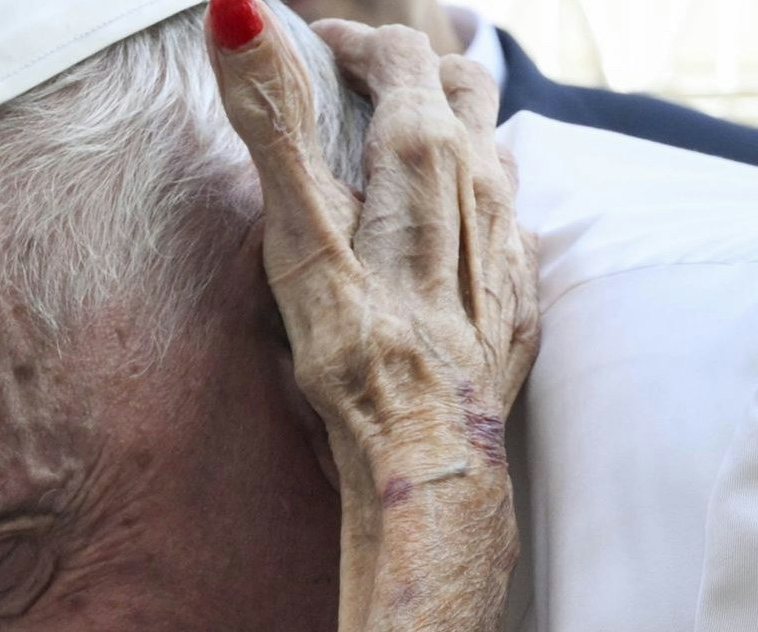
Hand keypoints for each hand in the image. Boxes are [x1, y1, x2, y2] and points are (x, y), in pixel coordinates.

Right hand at [212, 4, 540, 508]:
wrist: (427, 461)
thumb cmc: (357, 355)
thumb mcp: (298, 232)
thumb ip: (273, 119)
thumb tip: (237, 12)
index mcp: (425, 156)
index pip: (401, 55)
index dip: (354, 43)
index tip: (316, 51)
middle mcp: (482, 187)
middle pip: (464, 87)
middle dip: (413, 73)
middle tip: (361, 89)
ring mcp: (508, 245)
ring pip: (492, 152)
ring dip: (450, 135)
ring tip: (398, 156)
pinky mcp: (520, 299)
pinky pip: (507, 225)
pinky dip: (471, 208)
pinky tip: (439, 243)